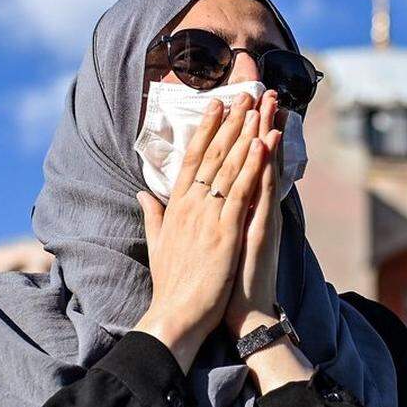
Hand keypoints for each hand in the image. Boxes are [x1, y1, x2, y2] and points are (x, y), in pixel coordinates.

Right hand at [134, 92, 271, 370]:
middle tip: (244, 92)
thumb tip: (143, 193)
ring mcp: (208, 215)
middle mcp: (191, 204)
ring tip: (257, 107)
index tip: (216, 105)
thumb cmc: (171, 284)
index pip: (192, 159)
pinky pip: (242, 190)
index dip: (205, 129)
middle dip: (230, 121)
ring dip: (245, 133)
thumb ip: (152, 215)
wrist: (176, 314)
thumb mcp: (157, 243)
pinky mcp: (226, 230)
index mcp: (176, 207)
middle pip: (212, 154)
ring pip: (229, 165)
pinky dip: (253, 165)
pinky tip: (263, 143)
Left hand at [225, 90, 285, 337]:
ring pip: (263, 167)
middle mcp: (253, 207)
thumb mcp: (213, 239)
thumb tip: (198, 194)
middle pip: (255, 158)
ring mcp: (259, 216)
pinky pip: (263, 192)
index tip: (241, 106)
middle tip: (264, 90)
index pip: (240, 163)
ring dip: (266, 134)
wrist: (242, 313)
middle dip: (258, 123)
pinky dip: (265, 166)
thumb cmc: (225, 278)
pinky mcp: (260, 229)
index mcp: (238, 207)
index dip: (241, 134)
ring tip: (271, 103)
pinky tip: (267, 143)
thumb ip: (207, 213)